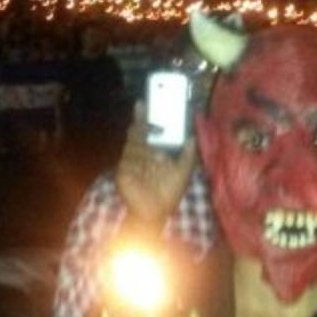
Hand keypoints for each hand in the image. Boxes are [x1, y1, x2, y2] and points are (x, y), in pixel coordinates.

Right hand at [115, 102, 197, 228]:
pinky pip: (129, 159)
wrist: (156, 214)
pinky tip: (143, 152)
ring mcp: (129, 164)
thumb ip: (187, 155)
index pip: (146, 132)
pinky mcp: (123, 173)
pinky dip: (136, 154)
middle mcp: (139, 156)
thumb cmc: (168, 194)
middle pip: (138, 134)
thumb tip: (192, 137)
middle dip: (141, 121)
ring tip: (147, 130)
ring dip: (141, 137)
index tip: (143, 103)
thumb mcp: (182, 172)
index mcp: (151, 153)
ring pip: (134, 144)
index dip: (144, 118)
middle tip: (142, 105)